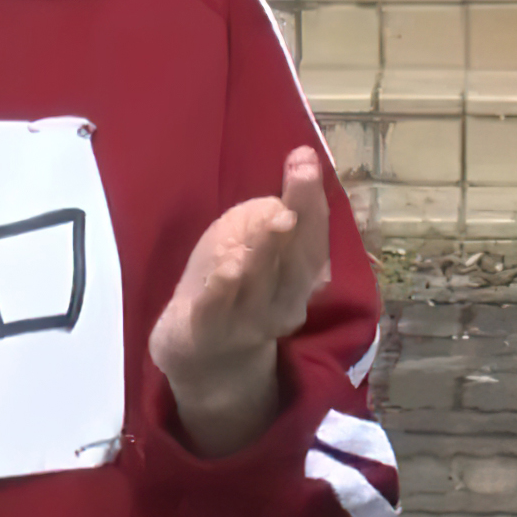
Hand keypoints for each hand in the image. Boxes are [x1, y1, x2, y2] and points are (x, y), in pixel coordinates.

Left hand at [147, 146, 330, 456]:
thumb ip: (276, 212)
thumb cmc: (235, 289)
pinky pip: (216, 310)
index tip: (307, 158)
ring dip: (267, 250)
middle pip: (294, 258)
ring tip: (276, 219)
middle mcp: (279, 300)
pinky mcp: (204, 329)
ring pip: (258, 283)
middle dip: (301, 214)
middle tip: (303, 175)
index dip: (311, 200)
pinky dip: (224, 290)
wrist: (204, 358)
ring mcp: (243, 318)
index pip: (310, 237)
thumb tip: (302, 159)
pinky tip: (228, 267)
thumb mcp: (255, 245)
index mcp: (294, 278)